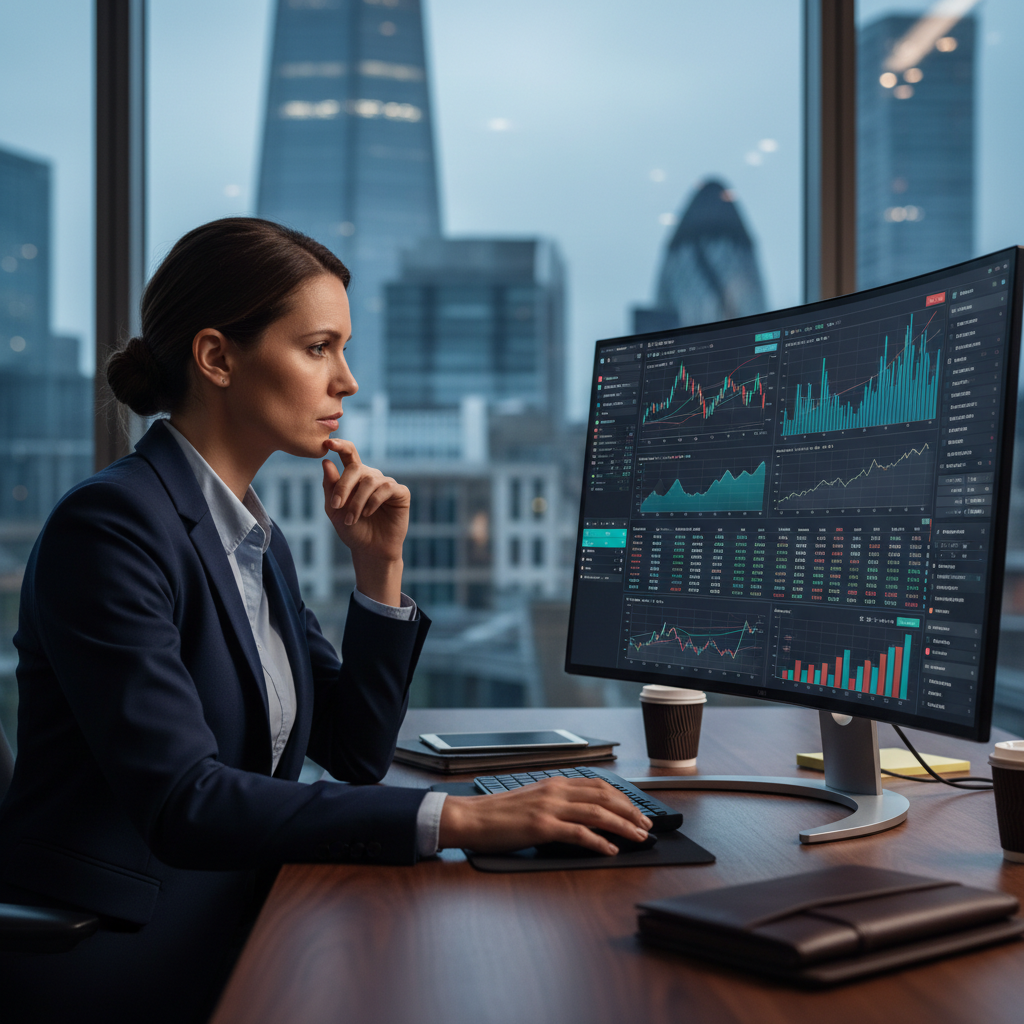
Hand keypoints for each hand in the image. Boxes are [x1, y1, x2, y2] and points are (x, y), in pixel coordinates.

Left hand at [321, 439, 409, 603]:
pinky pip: (386, 489)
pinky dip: (373, 501)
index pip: (349, 454)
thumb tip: (326, 462)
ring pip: (370, 481)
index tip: (328, 442)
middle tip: (335, 506)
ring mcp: (387, 484)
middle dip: (343, 487)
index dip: (340, 445)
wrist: (370, 550)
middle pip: (357, 469)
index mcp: (355, 477)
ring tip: (352, 519)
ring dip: (357, 501)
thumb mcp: (335, 509)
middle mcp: (372, 477)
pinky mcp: (401, 493)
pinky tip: (368, 513)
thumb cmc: (352, 530)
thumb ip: (330, 487)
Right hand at [437, 778, 652, 855]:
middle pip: (605, 797)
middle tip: (647, 826)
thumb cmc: (499, 814)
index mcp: (555, 783)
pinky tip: (610, 850)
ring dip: (623, 826)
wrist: (471, 818)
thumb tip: (585, 816)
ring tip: (638, 838)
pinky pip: (578, 832)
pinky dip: (599, 841)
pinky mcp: (542, 826)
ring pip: (597, 813)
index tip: (638, 811)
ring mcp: (550, 808)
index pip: (599, 786)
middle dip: (630, 811)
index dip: (623, 799)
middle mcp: (556, 791)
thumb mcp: (533, 799)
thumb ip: (558, 802)